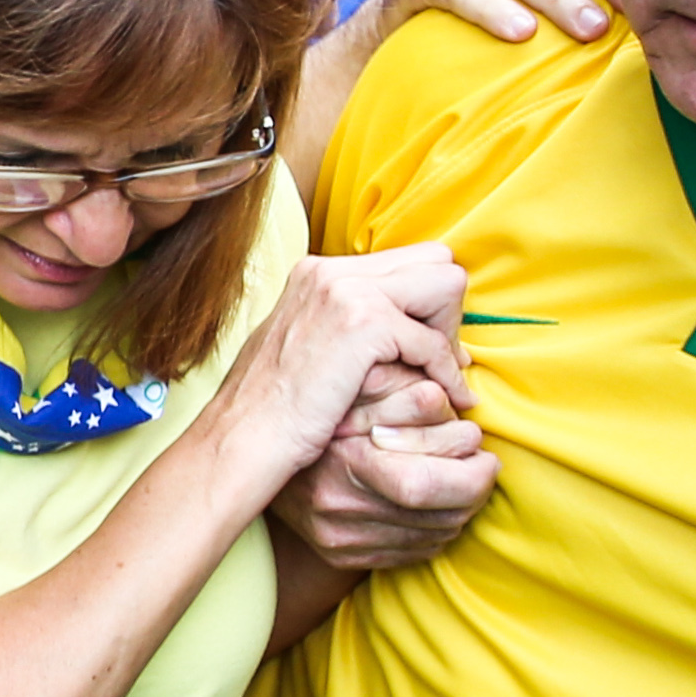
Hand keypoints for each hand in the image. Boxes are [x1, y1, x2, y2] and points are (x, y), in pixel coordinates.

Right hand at [203, 244, 466, 498]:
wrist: (244, 437)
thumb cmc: (273, 408)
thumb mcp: (306, 346)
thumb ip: (349, 324)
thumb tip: (406, 327)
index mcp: (317, 272)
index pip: (407, 260)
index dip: (427, 303)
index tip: (425, 348)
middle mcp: (331, 270)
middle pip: (434, 260)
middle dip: (446, 311)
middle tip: (438, 361)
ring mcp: (346, 291)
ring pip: (445, 285)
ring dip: (450, 335)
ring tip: (440, 378)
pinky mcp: (364, 324)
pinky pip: (435, 340)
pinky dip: (446, 373)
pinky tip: (444, 399)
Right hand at [275, 372, 496, 572]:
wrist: (255, 447)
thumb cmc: (320, 404)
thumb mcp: (362, 386)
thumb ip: (410, 394)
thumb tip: (453, 406)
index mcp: (342, 463)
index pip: (427, 486)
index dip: (472, 473)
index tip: (485, 452)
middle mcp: (337, 509)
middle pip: (439, 517)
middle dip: (476, 491)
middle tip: (484, 465)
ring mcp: (338, 538)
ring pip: (433, 537)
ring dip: (461, 510)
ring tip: (461, 478)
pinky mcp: (342, 554)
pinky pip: (413, 552)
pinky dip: (436, 528)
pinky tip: (434, 502)